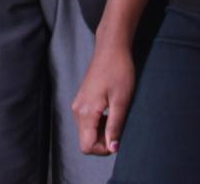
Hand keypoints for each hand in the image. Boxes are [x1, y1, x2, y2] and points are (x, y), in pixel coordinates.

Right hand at [69, 41, 135, 156]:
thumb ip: (115, 127)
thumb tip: (113, 149)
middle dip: (103, 141)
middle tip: (119, 126)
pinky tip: (110, 110)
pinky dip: (99, 122)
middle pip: (86, 140)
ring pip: (86, 131)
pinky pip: (87, 121)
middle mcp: (77, 110)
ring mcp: (78, 104)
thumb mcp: (121, 102)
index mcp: (86, 112)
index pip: (86, 146)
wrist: (111, 48)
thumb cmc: (119, 71)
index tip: (117, 139)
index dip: (103, 149)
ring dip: (102, 131)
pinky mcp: (82, 99)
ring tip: (116, 115)